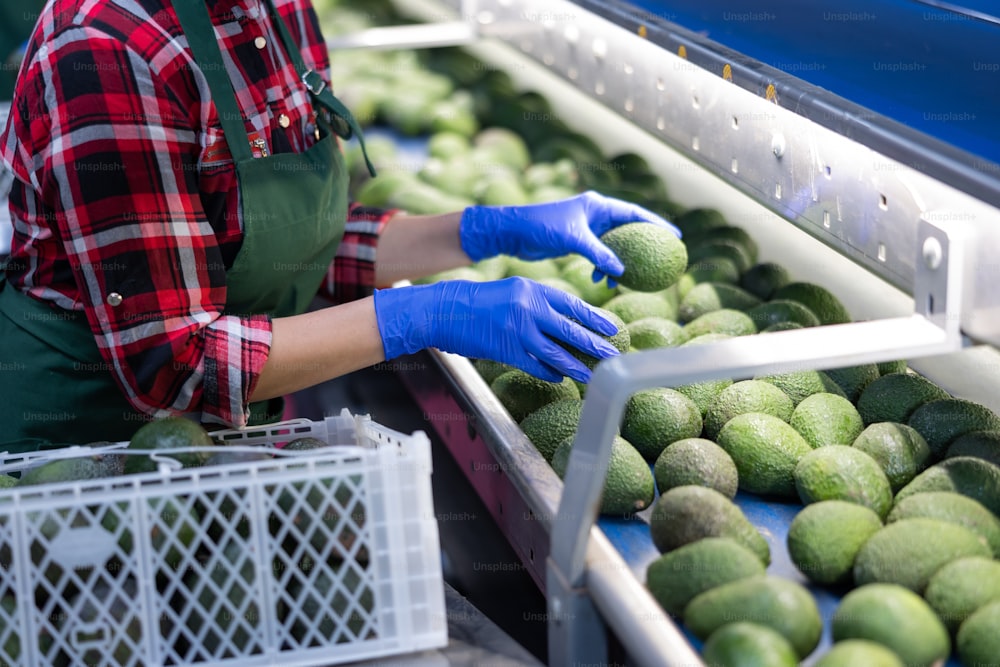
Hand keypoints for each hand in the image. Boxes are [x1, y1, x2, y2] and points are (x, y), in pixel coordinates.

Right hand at [373, 277, 619, 382]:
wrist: (445, 309)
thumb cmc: (478, 300)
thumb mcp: (511, 290)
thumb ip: (536, 302)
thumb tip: (563, 319)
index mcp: (532, 290)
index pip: (572, 305)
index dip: (594, 318)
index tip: (612, 328)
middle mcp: (528, 309)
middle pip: (570, 329)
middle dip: (594, 344)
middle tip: (612, 354)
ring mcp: (517, 331)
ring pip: (556, 352)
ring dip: (576, 365)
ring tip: (592, 373)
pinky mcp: (506, 350)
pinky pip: (534, 365)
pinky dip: (549, 372)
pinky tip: (560, 378)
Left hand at [459, 190, 679, 280]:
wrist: (514, 232)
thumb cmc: (541, 227)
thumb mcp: (574, 239)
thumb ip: (598, 253)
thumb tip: (621, 271)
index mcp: (597, 205)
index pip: (634, 213)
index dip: (656, 224)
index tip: (674, 236)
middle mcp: (594, 214)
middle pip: (627, 230)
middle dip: (642, 246)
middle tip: (661, 259)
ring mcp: (586, 228)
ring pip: (612, 246)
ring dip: (619, 262)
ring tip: (623, 279)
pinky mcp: (576, 241)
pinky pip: (599, 255)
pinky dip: (602, 267)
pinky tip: (601, 280)